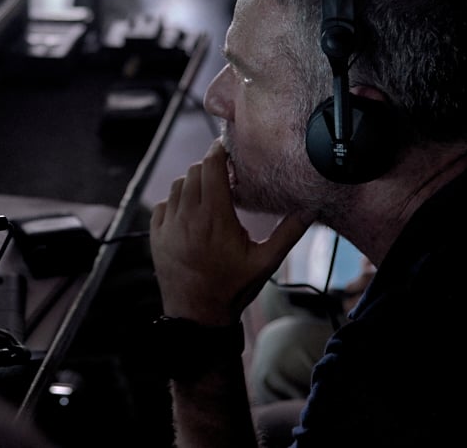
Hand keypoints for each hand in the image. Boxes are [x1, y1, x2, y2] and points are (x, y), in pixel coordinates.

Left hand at [150, 140, 310, 324]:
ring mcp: (168, 226)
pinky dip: (175, 202)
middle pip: (194, 172)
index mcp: (215, 218)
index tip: (227, 150)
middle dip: (209, 169)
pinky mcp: (155, 235)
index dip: (219, 152)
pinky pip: (162, 204)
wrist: (198, 316)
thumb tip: (311, 209)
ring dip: (193, 184)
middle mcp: (187, 217)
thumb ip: (288, 233)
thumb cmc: (233, 288)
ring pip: (177, 185)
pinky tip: (190, 215)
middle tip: (224, 178)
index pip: (211, 167)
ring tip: (208, 197)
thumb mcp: (265, 262)